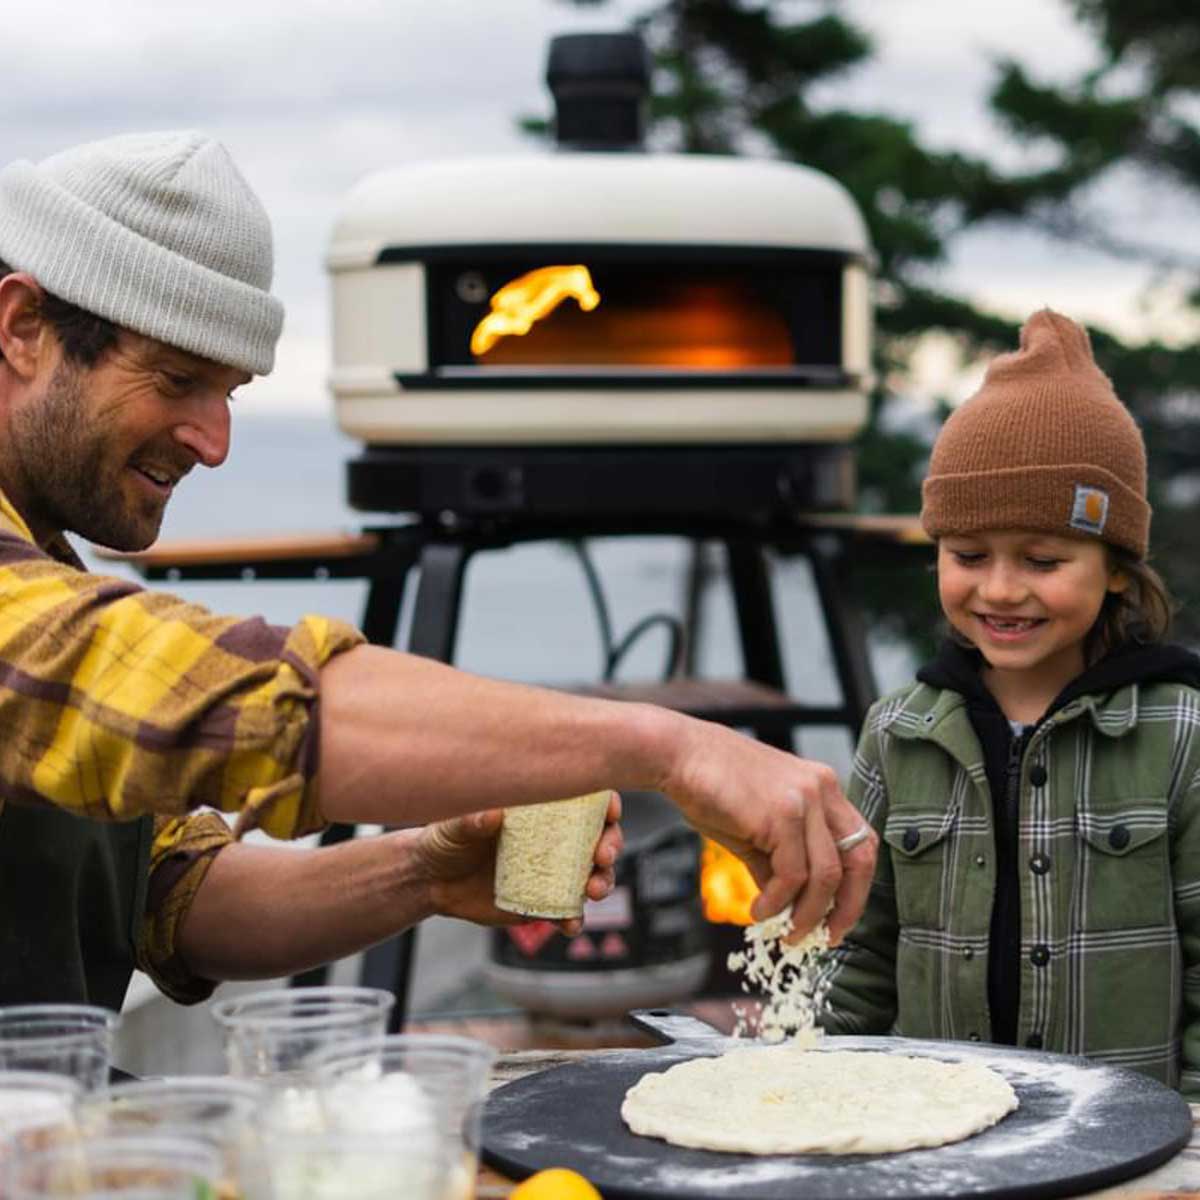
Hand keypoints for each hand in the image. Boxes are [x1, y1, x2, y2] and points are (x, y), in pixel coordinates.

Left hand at [413, 792, 623, 936]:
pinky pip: (567, 911)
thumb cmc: (445, 839)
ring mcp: (551, 871)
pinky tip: (570, 924)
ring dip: (603, 882)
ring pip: (592, 875)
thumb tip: (494, 814)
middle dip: (611, 845)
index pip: (584, 800)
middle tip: (602, 856)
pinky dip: (574, 918)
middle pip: (599, 837)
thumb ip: (472, 820)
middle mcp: (553, 838)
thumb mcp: (453, 825)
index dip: (606, 803)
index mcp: (540, 809)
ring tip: (593, 891)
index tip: (611, 811)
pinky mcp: (541, 901)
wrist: (431, 882)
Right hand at [659, 720, 875, 943]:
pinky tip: (760, 909)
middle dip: (847, 907)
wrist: (678, 756)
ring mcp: (804, 800)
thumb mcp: (756, 827)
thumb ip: (778, 862)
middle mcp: (822, 789)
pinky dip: (778, 902)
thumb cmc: (712, 787)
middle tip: (823, 936)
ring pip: (826, 875)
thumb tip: (789, 906)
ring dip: (807, 914)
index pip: (861, 843)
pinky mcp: (780, 814)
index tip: (837, 918)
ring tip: (783, 930)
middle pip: (859, 860)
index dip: (857, 887)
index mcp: (823, 787)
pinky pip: (792, 874)